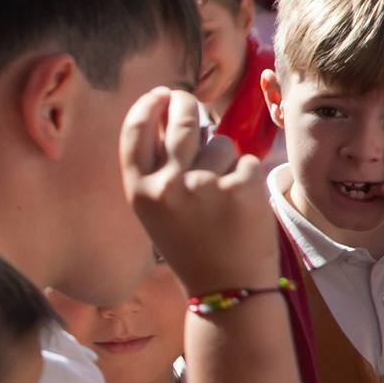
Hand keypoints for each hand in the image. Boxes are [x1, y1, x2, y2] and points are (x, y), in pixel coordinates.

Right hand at [121, 88, 276, 293]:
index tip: (161, 94)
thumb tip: (168, 116)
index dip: (148, 105)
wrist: (227, 289)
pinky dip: (248, 178)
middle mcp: (168, 185)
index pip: (136, 131)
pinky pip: (247, 161)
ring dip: (225, 159)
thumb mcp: (156, 211)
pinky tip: (242, 206)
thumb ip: (157, 168)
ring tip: (222, 195)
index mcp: (140, 191)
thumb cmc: (191, 246)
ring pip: (220, 143)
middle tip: (192, 104)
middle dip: (188, 106)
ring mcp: (205, 185)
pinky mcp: (241, 186)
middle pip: (181, 122)